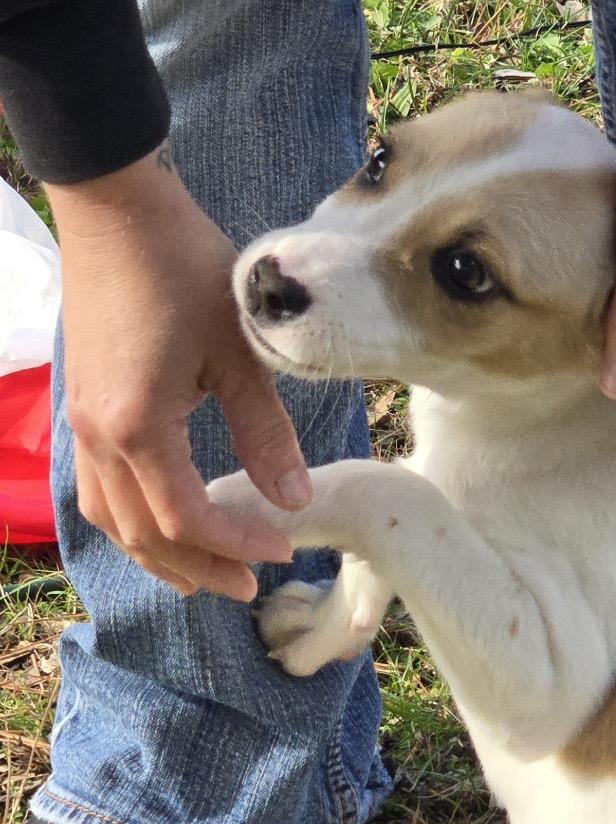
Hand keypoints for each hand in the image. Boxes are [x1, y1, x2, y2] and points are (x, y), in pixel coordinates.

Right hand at [48, 145, 309, 599]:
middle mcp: (99, 436)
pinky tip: (164, 524)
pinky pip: (100, 490)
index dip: (236, 544)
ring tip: (207, 573)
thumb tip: (296, 499)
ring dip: (161, 554)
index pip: (186, 519)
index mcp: (138, 426)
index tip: (284, 548)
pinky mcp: (84, 408)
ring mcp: (83, 424)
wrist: (118, 210)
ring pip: (113, 520)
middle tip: (250, 585)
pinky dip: (134, 522)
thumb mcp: (240, 352)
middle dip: (200, 568)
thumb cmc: (184, 269)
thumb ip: (265, 432)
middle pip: (145, 534)